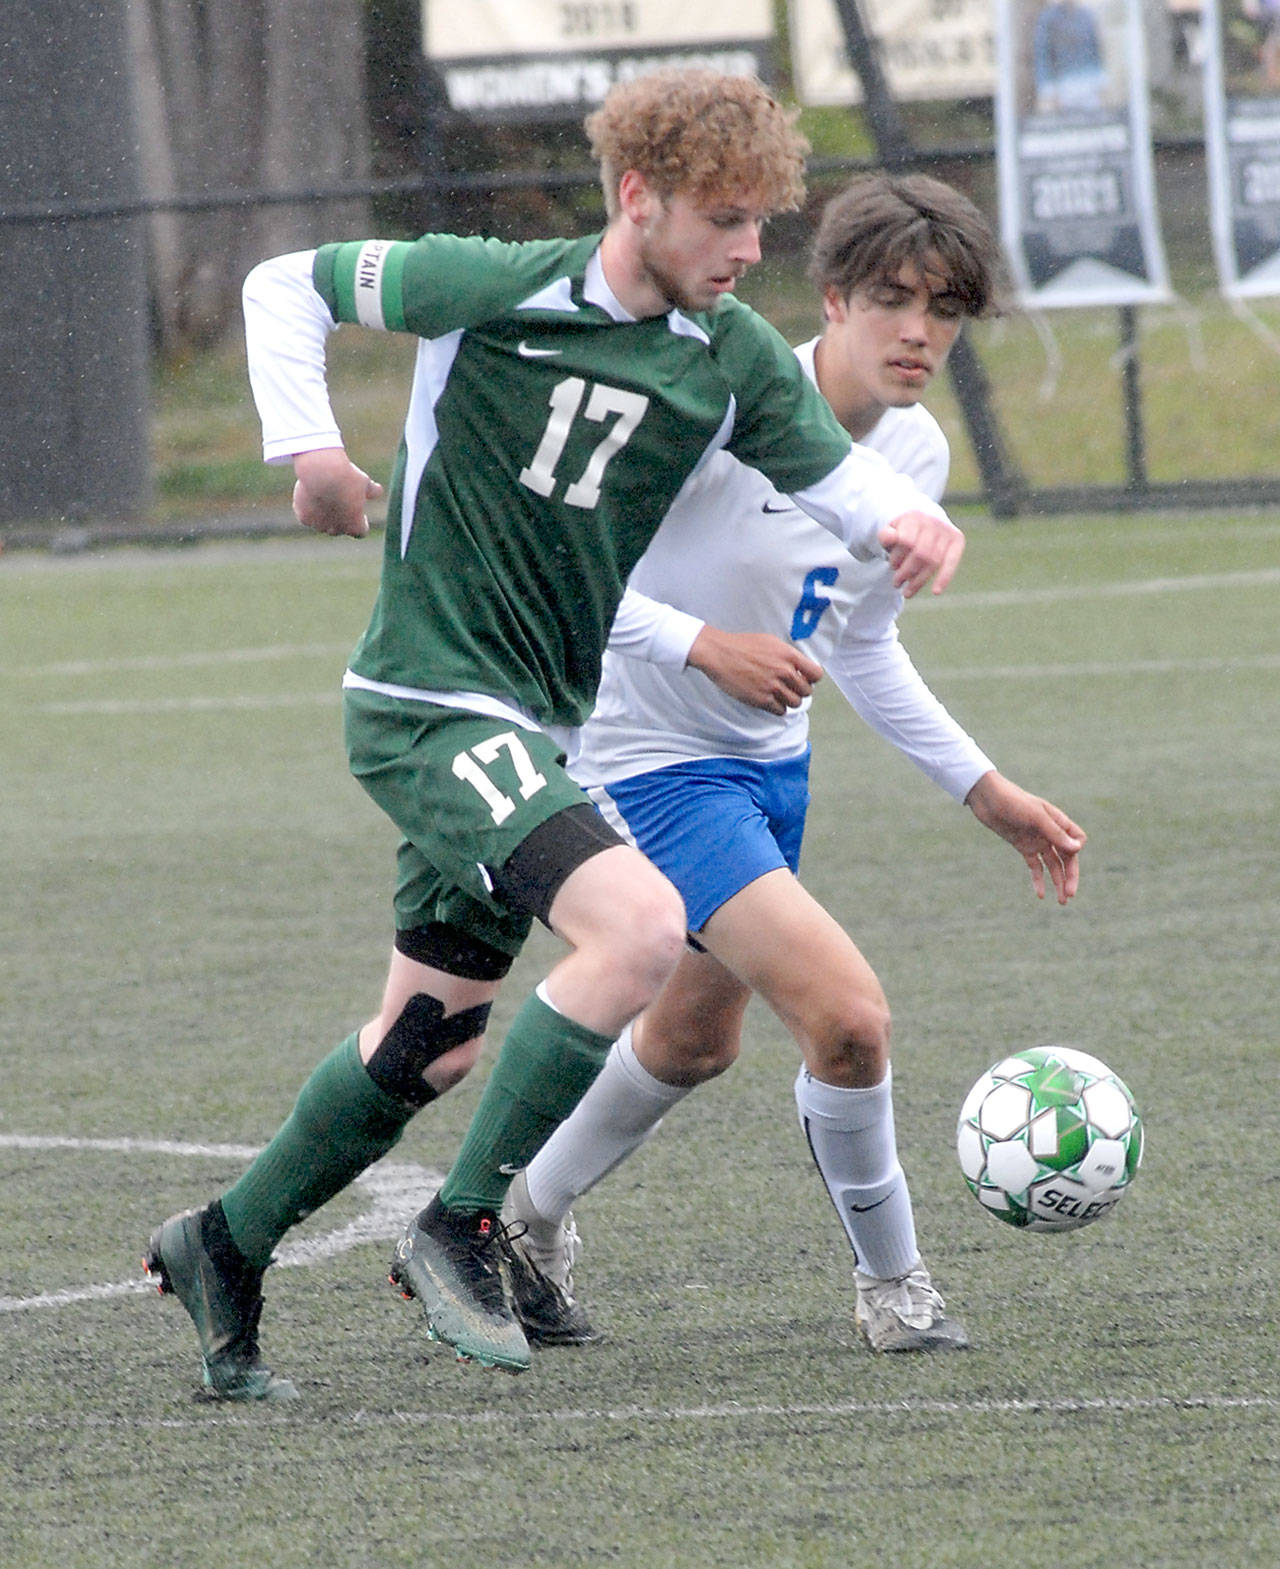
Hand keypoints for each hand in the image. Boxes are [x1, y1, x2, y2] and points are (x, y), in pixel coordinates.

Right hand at [291, 447, 383, 537]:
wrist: (322, 471)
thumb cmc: (347, 477)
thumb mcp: (364, 482)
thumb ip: (372, 490)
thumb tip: (378, 491)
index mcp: (355, 525)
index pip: (361, 532)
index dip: (361, 523)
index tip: (360, 513)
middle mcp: (336, 530)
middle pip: (339, 529)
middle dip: (341, 518)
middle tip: (340, 501)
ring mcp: (319, 525)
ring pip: (322, 523)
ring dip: (324, 514)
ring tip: (324, 495)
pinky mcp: (304, 518)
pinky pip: (307, 516)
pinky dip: (308, 509)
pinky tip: (310, 496)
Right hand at [686, 625, 821, 714]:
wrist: (719, 654)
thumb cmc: (742, 645)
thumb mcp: (771, 642)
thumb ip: (788, 655)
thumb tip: (800, 667)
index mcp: (788, 655)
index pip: (816, 674)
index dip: (812, 679)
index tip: (805, 679)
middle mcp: (783, 671)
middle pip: (806, 691)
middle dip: (799, 690)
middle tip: (789, 688)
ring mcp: (773, 686)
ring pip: (795, 703)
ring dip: (789, 700)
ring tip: (779, 694)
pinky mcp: (761, 699)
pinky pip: (780, 711)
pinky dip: (777, 708)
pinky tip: (770, 700)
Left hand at [878, 510, 964, 597]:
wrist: (923, 523)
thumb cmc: (902, 534)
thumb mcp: (890, 533)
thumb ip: (886, 536)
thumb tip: (889, 538)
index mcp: (914, 517)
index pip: (906, 542)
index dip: (898, 558)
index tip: (892, 567)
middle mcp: (932, 521)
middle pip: (920, 554)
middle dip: (907, 572)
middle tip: (896, 583)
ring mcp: (946, 530)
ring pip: (933, 561)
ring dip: (919, 580)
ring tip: (907, 592)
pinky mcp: (957, 540)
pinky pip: (952, 561)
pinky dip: (945, 577)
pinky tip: (936, 592)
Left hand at [965, 771, 1085, 904]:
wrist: (987, 798)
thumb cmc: (1013, 801)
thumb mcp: (1035, 816)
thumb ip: (1055, 833)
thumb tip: (1077, 849)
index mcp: (1057, 821)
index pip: (1077, 839)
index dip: (1076, 850)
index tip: (1069, 853)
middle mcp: (1050, 832)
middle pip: (1067, 857)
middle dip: (1070, 876)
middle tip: (1070, 895)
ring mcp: (1036, 840)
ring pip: (1052, 865)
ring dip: (1057, 882)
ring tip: (1061, 901)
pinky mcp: (1022, 847)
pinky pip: (1035, 866)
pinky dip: (1038, 880)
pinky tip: (1040, 895)